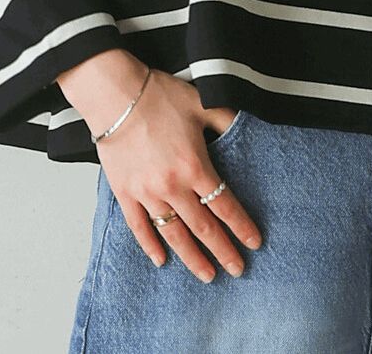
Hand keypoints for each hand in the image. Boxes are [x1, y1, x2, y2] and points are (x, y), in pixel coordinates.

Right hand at [93, 68, 263, 282]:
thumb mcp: (202, 103)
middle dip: (223, 251)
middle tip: (237, 269)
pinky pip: (139, 227)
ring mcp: (146, 193)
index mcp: (195, 166)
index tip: (255, 243)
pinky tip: (161, 261)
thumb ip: (226, 120)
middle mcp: (172, 186)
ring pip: (173, 234)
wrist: (116, 95)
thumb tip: (245, 126)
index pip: (224, 205)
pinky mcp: (124, 193)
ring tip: (207, 275)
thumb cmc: (159, 96)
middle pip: (203, 228)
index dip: (241, 226)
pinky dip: (150, 246)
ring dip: (192, 258)